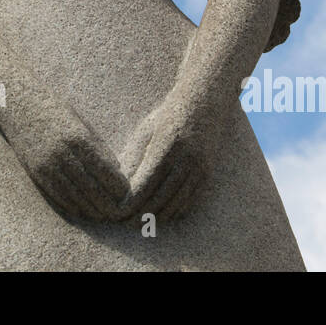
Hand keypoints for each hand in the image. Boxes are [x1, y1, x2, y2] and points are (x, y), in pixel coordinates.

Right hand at [0, 80, 129, 221]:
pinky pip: (56, 193)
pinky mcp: (35, 170)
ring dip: (90, 208)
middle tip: (117, 212)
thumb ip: (97, 144)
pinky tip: (80, 210)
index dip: (117, 186)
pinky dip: (70, 204)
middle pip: (91, 187)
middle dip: (106, 202)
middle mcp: (63, 153)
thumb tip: (115, 168)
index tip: (126, 194)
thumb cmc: (53, 106)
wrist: (16, 101)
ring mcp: (47, 164)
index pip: (105, 170)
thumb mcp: (80, 120)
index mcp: (79, 138)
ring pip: (74, 195)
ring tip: (101, 215)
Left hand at [120, 90, 219, 220]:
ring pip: (176, 204)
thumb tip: (122, 185)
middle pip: (160, 199)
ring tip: (141, 223)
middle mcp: (186, 160)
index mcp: (166, 147)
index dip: (131, 203)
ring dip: (158, 217)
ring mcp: (200, 168)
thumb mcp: (148, 129)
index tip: (117, 212)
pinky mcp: (208, 174)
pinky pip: (191, 201)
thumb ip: (137, 155)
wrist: (205, 101)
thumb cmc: (170, 112)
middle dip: (141, 214)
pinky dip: (175, 212)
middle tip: (125, 223)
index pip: (145, 184)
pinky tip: (162, 215)